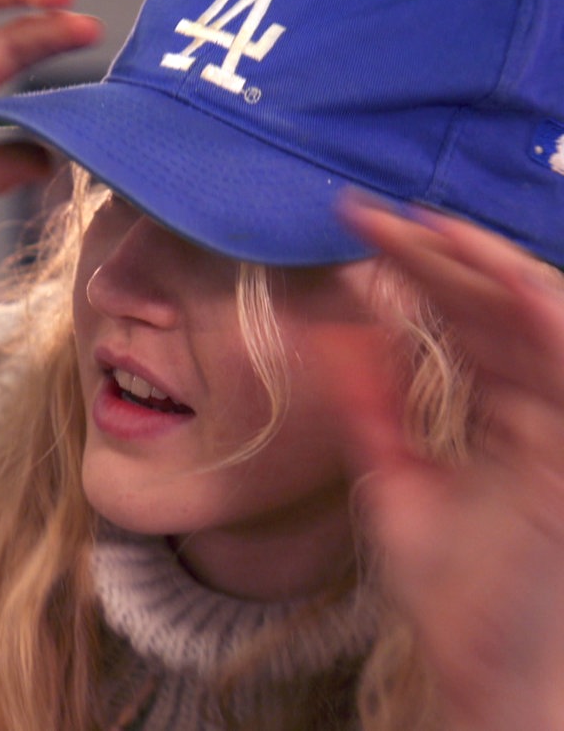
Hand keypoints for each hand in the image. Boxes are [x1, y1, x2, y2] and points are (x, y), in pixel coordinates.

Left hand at [338, 193, 563, 729]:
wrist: (474, 664)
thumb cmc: (445, 586)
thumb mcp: (392, 481)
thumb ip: (372, 414)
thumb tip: (339, 341)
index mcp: (500, 410)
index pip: (465, 320)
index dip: (420, 270)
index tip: (359, 230)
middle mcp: (537, 408)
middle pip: (498, 307)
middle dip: (443, 255)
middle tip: (381, 218)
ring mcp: (560, 424)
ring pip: (541, 319)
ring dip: (488, 267)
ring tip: (432, 229)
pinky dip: (540, 314)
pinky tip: (498, 276)